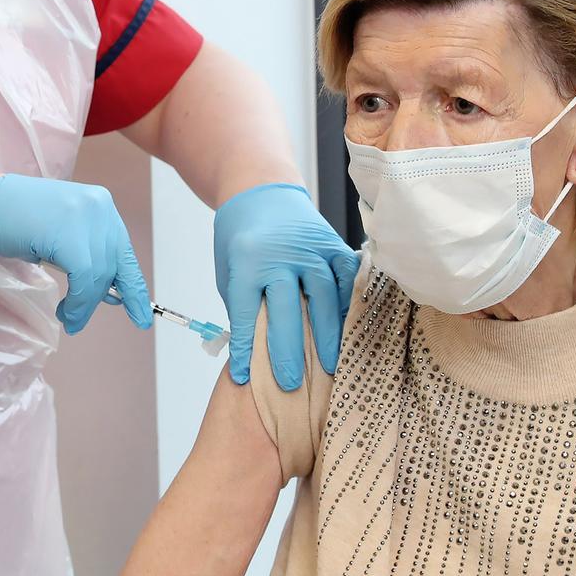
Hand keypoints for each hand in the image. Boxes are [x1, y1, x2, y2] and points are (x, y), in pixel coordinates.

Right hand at [0, 175, 153, 332]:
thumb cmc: (13, 220)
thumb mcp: (61, 232)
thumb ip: (86, 253)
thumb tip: (111, 293)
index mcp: (99, 203)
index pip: (123, 249)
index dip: (133, 285)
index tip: (141, 312)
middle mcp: (98, 206)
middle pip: (115, 263)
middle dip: (109, 296)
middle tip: (95, 319)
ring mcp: (85, 218)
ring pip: (100, 275)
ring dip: (86, 304)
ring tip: (71, 318)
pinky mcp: (69, 235)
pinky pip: (85, 279)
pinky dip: (80, 303)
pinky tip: (67, 313)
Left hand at [213, 183, 359, 389]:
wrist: (260, 191)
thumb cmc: (240, 239)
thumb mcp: (229, 271)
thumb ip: (243, 305)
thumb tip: (255, 352)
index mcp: (246, 259)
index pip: (246, 310)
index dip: (245, 346)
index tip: (243, 376)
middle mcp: (280, 253)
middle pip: (286, 309)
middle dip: (287, 351)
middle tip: (290, 384)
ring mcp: (310, 247)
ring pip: (323, 296)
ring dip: (326, 335)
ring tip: (327, 367)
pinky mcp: (332, 244)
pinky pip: (345, 279)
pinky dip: (346, 306)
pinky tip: (346, 331)